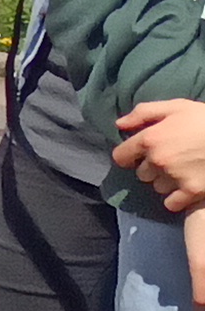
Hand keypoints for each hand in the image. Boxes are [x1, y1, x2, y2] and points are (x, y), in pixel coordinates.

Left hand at [115, 99, 204, 213]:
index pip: (121, 156)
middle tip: (170, 160)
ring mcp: (175, 177)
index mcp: (150, 139)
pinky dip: (176, 199)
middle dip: (151, 168)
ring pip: (157, 187)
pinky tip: (186, 188)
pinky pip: (171, 203)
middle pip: (141, 173)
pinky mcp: (192, 191)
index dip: (128, 155)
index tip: (138, 155)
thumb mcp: (175, 107)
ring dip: (165, 182)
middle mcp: (158, 160)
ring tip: (182, 171)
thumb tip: (119, 124)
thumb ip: (143, 114)